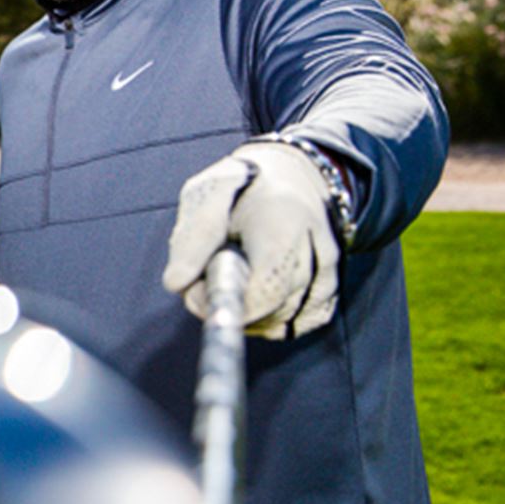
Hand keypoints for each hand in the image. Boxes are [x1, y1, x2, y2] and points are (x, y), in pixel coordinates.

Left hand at [163, 142, 339, 339]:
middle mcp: (317, 252)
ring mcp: (328, 274)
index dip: (226, 300)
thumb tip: (175, 284)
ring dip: (245, 312)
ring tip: (229, 278)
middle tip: (201, 282)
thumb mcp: (209, 194)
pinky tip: (251, 293)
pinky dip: (266, 319)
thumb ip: (192, 238)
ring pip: (280, 321)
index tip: (194, 293)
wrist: (294, 178)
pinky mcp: (328, 291)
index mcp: (285, 222)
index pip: (267, 286)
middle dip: (228, 303)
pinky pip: (294, 324)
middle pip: (270, 308)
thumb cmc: (242, 187)